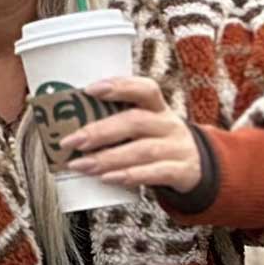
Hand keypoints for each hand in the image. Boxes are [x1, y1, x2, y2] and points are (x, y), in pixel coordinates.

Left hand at [59, 74, 202, 193]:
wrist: (197, 167)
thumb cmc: (156, 142)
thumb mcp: (144, 126)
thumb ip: (114, 124)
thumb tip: (65, 130)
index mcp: (158, 107)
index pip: (145, 89)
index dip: (119, 86)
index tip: (89, 89)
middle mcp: (168, 124)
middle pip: (136, 122)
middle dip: (100, 131)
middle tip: (71, 141)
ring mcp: (176, 148)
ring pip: (142, 150)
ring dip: (108, 158)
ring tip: (81, 165)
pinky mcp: (181, 171)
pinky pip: (156, 173)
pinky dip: (130, 176)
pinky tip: (107, 178)